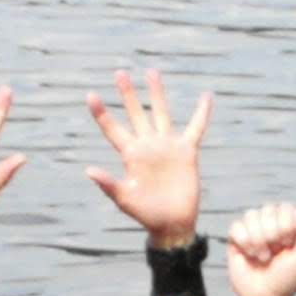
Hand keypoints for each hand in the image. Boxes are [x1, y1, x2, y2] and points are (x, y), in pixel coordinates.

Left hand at [85, 68, 211, 248]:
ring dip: (156, 93)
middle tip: (120, 73)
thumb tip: (89, 171)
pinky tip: (206, 96)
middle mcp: (147, 146)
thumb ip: (108, 184)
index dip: (102, 113)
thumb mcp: (125, 199)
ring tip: (151, 72)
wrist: (172, 223)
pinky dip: (201, 113)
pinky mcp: (187, 151)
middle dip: (127, 94)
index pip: (113, 129)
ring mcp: (167, 146)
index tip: (91, 95)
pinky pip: (196, 128)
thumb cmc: (146, 214)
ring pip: (161, 113)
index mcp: (130, 155)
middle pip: (135, 113)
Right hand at [225, 201, 295, 295]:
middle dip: (272, 233)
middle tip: (275, 253)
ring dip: (258, 238)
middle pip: (267, 209)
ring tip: (263, 257)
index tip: (287, 245)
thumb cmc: (286, 279)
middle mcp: (269, 224)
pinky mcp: (235, 240)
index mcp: (286, 225)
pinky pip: (236, 226)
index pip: (285, 208)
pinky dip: (244, 241)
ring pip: (251, 215)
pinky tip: (249, 255)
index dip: (285, 224)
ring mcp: (251, 231)